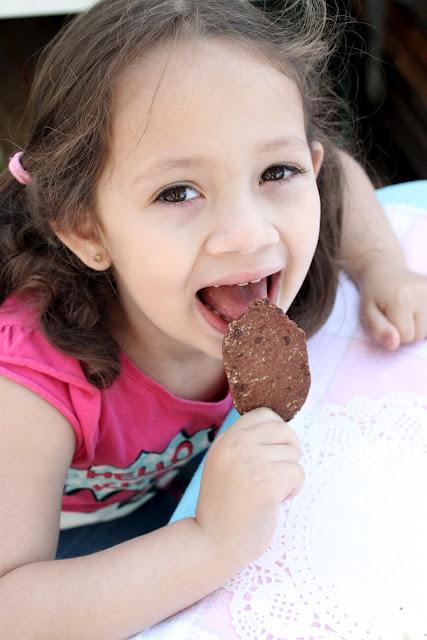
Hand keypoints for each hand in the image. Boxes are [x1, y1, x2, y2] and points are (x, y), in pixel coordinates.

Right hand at [195, 407, 303, 568]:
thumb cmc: (225, 506)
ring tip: (272, 490)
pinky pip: (298, 473)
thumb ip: (245, 444)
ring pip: (293, 453)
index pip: (264, 414)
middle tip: (278, 473)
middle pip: (284, 430)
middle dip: (289, 451)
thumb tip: (282, 428)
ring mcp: (251, 463)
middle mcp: (236, 445)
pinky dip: (294, 489)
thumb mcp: (225, 464)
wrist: (212, 542)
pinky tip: (277, 500)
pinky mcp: (266, 483)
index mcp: (226, 439)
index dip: (276, 433)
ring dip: (290, 473)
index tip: (271, 455)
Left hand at [358, 262, 426, 349]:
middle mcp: (420, 294)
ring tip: (407, 311)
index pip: (405, 337)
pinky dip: (425, 320)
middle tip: (396, 314)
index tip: (387, 319)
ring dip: (418, 326)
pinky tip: (417, 309)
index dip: (394, 333)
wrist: (385, 270)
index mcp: (400, 300)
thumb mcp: (367, 312)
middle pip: (419, 335)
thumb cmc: (374, 294)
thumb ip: (378, 330)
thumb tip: (394, 345)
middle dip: (406, 330)